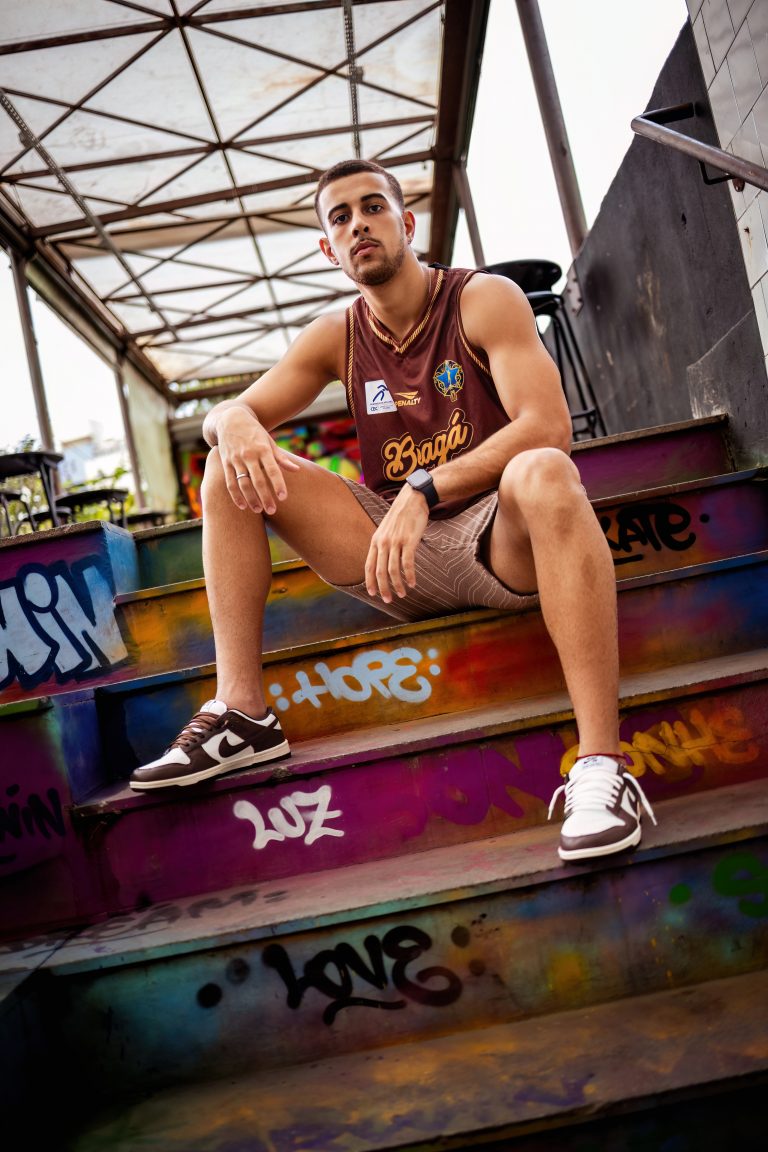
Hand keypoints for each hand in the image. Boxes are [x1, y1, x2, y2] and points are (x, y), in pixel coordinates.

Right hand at [216, 406, 300, 514]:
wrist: (230, 419)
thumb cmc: (254, 432)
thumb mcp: (269, 441)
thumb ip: (281, 458)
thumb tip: (297, 470)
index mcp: (263, 449)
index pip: (273, 469)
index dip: (278, 484)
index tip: (283, 497)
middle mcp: (249, 455)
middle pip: (258, 480)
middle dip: (266, 497)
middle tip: (273, 510)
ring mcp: (236, 459)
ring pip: (243, 483)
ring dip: (251, 499)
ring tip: (259, 510)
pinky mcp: (226, 463)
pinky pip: (230, 482)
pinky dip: (236, 496)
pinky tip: (243, 506)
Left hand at [365, 484, 428, 602]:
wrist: (413, 498)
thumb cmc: (402, 516)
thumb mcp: (386, 529)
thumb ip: (384, 543)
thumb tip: (384, 560)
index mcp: (376, 540)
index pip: (369, 566)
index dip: (370, 582)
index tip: (373, 594)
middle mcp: (383, 542)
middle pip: (379, 571)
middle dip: (383, 588)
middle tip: (388, 600)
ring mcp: (396, 542)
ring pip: (393, 570)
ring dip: (398, 585)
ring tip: (403, 594)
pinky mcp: (409, 541)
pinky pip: (407, 563)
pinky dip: (410, 576)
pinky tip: (413, 583)